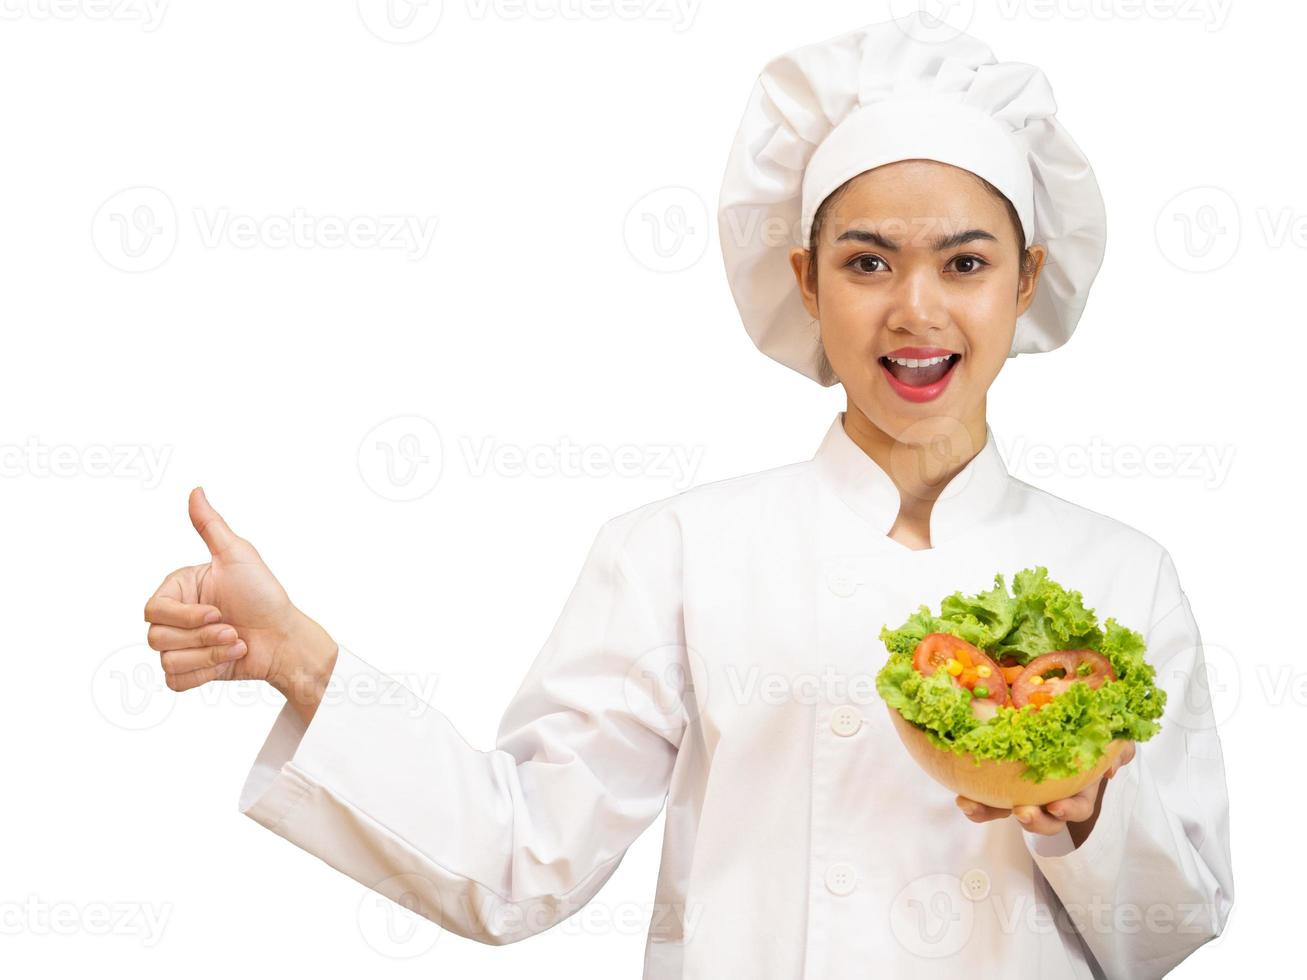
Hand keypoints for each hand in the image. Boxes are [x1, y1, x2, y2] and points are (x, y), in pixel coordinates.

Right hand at [144, 488, 335, 716]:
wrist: (284, 639)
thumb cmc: (265, 595)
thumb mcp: (238, 556)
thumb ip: (211, 525)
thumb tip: (196, 491)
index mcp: (179, 589)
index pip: (154, 610)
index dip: (186, 618)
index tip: (217, 613)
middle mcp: (175, 616)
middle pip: (156, 638)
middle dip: (202, 638)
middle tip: (233, 629)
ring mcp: (180, 645)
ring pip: (167, 660)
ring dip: (209, 656)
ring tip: (237, 642)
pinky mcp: (190, 670)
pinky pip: (175, 680)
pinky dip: (204, 673)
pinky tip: (230, 659)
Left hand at [955, 742, 1136, 838]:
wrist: (1062, 723)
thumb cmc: (1088, 734)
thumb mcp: (1109, 739)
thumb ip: (1119, 750)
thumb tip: (1110, 767)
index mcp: (1076, 787)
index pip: (1076, 807)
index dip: (1069, 810)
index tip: (1058, 807)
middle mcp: (1048, 795)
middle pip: (1043, 819)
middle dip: (1034, 821)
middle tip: (1023, 812)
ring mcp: (1021, 790)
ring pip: (1007, 810)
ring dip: (991, 812)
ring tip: (973, 806)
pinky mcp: (998, 781)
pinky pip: (985, 797)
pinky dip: (975, 802)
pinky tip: (963, 798)